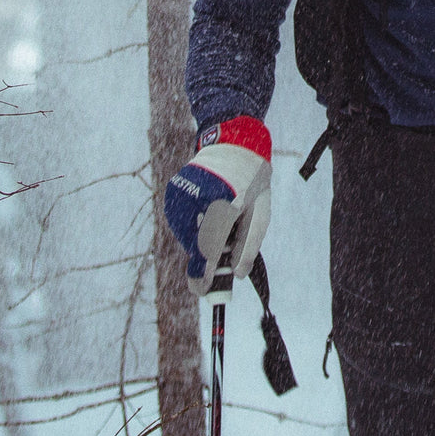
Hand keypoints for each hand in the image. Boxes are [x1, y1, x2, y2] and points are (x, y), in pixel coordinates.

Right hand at [164, 116, 271, 295]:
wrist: (235, 144)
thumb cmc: (253, 181)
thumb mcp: (261, 213)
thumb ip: (249, 246)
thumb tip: (237, 275)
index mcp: (223, 203)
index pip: (208, 248)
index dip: (204, 274)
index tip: (202, 291)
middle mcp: (197, 199)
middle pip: (196, 245)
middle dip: (207, 258)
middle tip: (222, 264)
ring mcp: (181, 195)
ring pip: (187, 236)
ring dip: (201, 241)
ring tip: (222, 223)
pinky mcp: (174, 193)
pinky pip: (181, 223)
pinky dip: (194, 228)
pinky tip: (210, 214)